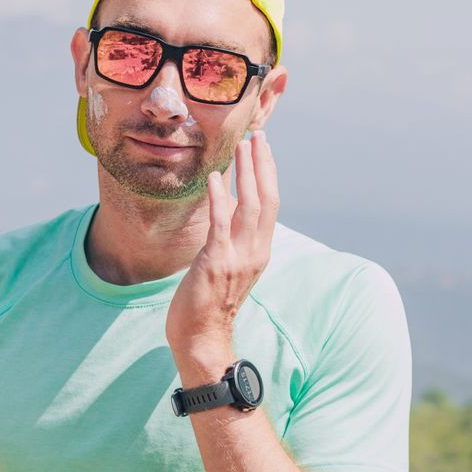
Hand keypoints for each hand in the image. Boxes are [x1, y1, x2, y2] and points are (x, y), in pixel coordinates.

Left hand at [166, 131, 278, 377]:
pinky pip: (220, 224)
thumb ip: (232, 236)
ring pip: (249, 207)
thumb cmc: (209, 302)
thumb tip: (226, 204)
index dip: (268, 173)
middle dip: (262, 164)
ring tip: (241, 146)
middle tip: (257, 135)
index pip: (270, 203)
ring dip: (246, 173)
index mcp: (260, 250)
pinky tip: (213, 177)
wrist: (202, 337)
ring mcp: (237, 258)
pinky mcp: (216, 263)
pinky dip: (218, 198)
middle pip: (266, 199)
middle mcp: (255, 251)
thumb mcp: (227, 264)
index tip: (263, 146)